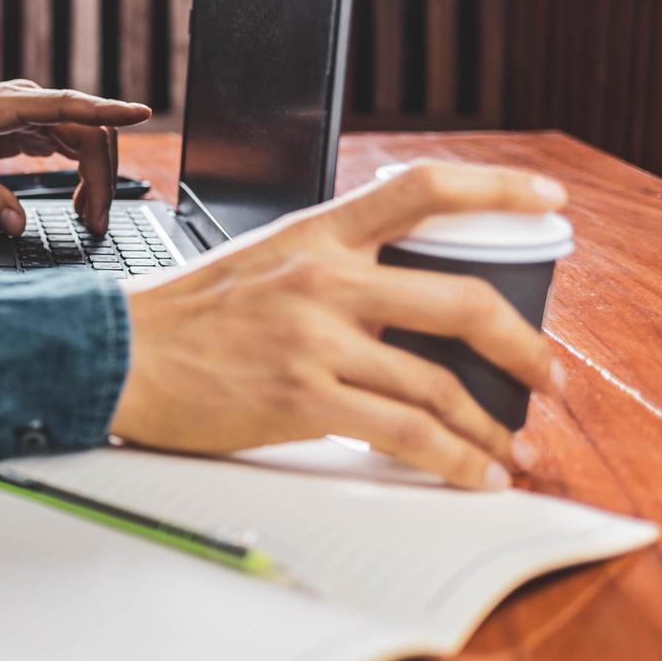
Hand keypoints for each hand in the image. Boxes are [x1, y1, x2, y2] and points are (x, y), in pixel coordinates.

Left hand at [0, 81, 151, 234]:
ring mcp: (34, 115)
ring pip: (86, 140)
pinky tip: (79, 201)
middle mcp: (29, 104)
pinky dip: (83, 174)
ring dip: (96, 177)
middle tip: (95, 222)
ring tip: (89, 217)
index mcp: (9, 104)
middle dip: (101, 176)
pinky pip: (72, 146)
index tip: (141, 113)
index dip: (108, 110)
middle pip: (88, 131)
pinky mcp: (33, 128)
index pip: (70, 105)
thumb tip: (17, 225)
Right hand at [111, 161, 568, 490]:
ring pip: (440, 383)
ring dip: (491, 424)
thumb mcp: (257, 261)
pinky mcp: (303, 399)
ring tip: (510, 447)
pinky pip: (405, 434)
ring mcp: (315, 340)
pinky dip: (454, 460)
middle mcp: (322, 279)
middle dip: (525, 347)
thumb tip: (399, 301)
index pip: (421, 188)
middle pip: (462, 300)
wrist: (114, 355)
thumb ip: (325, 266)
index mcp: (313, 233)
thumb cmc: (179, 317)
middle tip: (547, 375)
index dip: (497, 187)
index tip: (547, 200)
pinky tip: (471, 473)